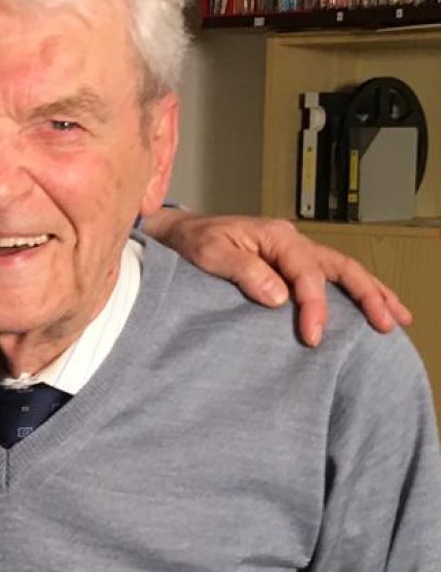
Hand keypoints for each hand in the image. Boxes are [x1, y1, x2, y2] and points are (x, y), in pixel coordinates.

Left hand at [142, 209, 411, 346]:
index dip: (315, 305)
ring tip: (397, 318)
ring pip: (343, 271)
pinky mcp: (289, 265)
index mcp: (275, 236)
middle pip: (341, 267)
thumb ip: (243, 270)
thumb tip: (279, 296)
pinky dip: (353, 292)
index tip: (313, 337)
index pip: (307, 273)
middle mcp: (291, 241)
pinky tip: (369, 307)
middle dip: (367, 296)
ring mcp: (293, 252)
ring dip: (372, 293)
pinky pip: (329, 277)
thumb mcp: (209, 253)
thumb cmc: (190, 243)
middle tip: (386, 325)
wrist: (176, 234)